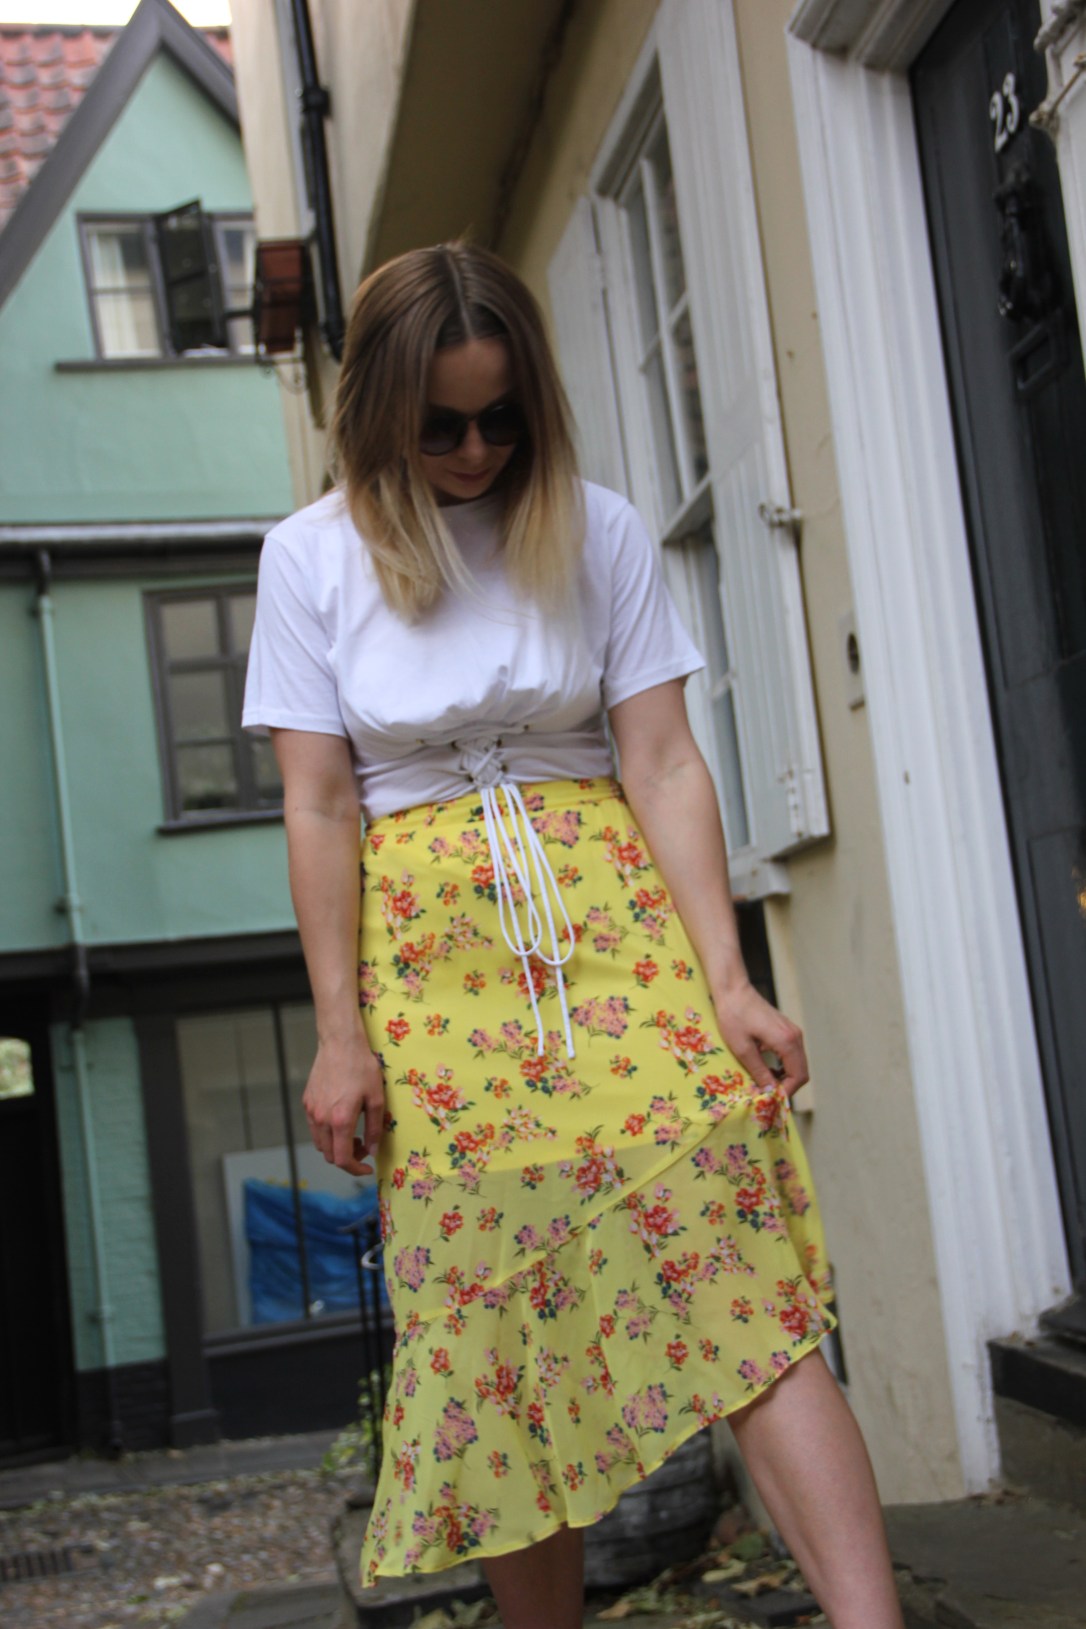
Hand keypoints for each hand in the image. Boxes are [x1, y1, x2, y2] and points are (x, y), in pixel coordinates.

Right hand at [302, 1030, 384, 1175]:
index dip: (356, 1169)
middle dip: (347, 1157)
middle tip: (364, 1145)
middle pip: (329, 1155)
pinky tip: (340, 1117)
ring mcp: (311, 1110)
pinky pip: (315, 1127)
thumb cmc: (362, 1067)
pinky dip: (327, 1132)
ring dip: (336, 1146)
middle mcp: (321, 1119)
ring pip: (320, 1143)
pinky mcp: (307, 1102)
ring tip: (352, 1132)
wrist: (340, 1043)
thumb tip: (373, 1151)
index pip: (342, 1159)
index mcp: (340, 1121)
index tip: (368, 1168)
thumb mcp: (376, 1098)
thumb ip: (374, 1128)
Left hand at [711, 978, 808, 1098]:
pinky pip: (792, 1054)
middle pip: (801, 1071)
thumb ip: (759, 1072)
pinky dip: (784, 1066)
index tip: (771, 1100)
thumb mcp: (743, 1049)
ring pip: (798, 1063)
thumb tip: (770, 1093)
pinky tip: (767, 1069)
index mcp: (787, 1041)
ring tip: (765, 1084)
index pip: (798, 1076)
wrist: (733, 990)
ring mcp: (793, 1031)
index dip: (787, 1092)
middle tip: (768, 1095)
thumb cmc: (734, 1016)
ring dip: (785, 1077)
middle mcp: (795, 1036)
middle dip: (787, 1087)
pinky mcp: (787, 1030)